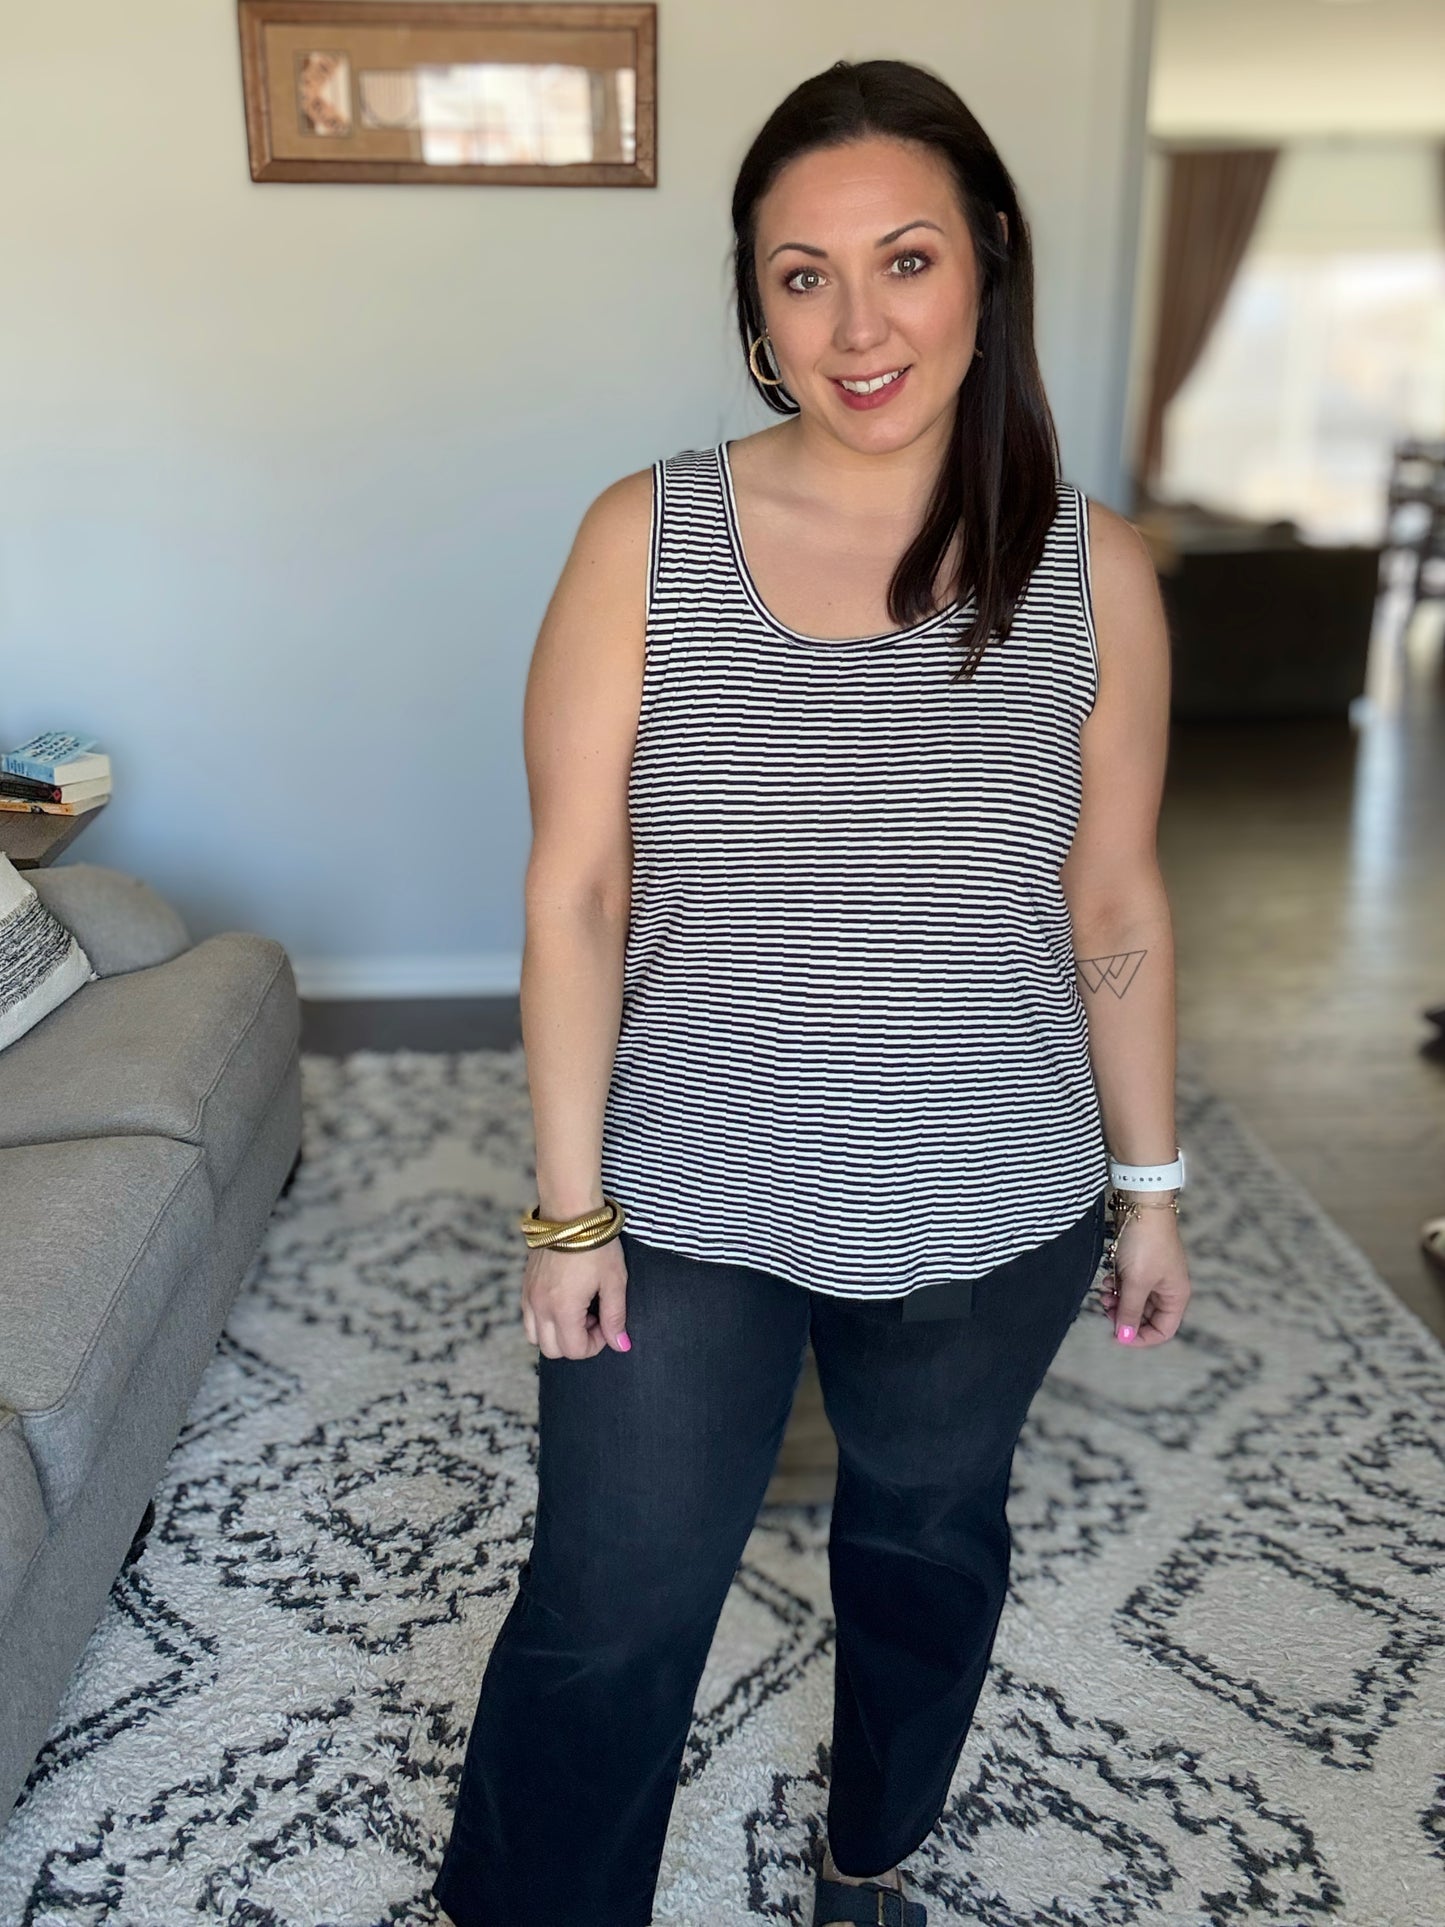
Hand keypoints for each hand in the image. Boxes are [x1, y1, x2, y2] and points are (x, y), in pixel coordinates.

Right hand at [521, 1237, 630, 1359]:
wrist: (570, 1211)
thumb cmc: (596, 1244)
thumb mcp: (614, 1281)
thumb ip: (616, 1317)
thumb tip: (620, 1344)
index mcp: (563, 1309)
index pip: (575, 1350)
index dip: (595, 1344)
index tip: (607, 1323)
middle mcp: (540, 1306)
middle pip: (552, 1350)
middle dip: (575, 1342)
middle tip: (593, 1319)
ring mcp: (529, 1295)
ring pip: (535, 1337)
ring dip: (557, 1333)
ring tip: (577, 1311)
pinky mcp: (525, 1284)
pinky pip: (528, 1317)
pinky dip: (544, 1319)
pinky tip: (563, 1300)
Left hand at [1096, 1204, 1190, 1346]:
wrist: (1141, 1205)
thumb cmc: (1146, 1243)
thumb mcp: (1136, 1282)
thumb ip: (1130, 1311)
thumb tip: (1125, 1336)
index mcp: (1176, 1296)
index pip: (1163, 1331)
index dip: (1140, 1338)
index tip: (1117, 1335)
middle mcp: (1168, 1289)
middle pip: (1147, 1317)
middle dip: (1125, 1316)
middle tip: (1106, 1308)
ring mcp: (1155, 1276)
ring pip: (1135, 1301)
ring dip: (1118, 1301)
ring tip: (1104, 1293)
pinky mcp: (1141, 1264)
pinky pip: (1129, 1285)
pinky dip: (1118, 1286)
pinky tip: (1108, 1278)